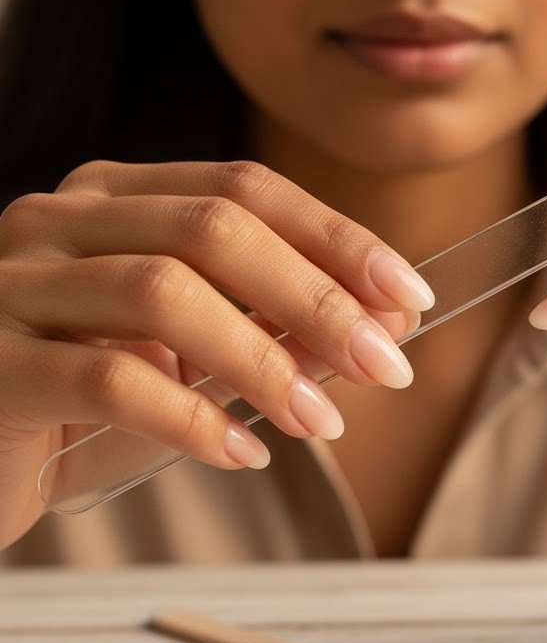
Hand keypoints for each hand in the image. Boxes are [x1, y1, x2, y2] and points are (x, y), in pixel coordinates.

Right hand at [0, 160, 433, 547]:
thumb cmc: (92, 405)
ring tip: (324, 421)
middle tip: (389, 366)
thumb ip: (279, 333)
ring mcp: (13, 284)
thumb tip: (388, 326)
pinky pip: (105, 380)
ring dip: (264, 361)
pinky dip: (190, 418)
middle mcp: (60, 221)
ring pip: (160, 292)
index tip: (410, 296)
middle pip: (213, 229)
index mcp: (116, 198)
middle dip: (318, 298)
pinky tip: (241, 453)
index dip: (337, 239)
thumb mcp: (197, 362)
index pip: (245, 190)